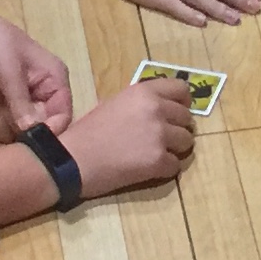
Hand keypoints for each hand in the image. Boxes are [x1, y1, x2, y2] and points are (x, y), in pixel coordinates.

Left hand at [0, 13, 74, 138]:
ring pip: (27, 130)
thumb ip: (22, 103)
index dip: (52, 129)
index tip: (32, 142)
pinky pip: (10, 127)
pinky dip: (2, 131)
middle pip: (46, 125)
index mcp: (55, 80)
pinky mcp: (7, 107)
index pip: (63, 113)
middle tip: (11, 138)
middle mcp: (44, 93)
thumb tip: (33, 132)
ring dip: (13, 135)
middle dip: (29, 135)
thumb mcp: (10, 73)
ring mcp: (25, 101)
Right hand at [62, 78, 197, 198]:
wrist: (72, 159)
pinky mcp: (158, 160)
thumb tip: (162, 107)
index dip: (183, 103)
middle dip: (178, 129)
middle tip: (161, 139)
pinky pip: (175, 165)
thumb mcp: (116, 104)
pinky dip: (165, 169)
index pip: (182, 90)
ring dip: (175, 149)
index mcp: (144, 92)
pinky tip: (147, 169)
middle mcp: (157, 109)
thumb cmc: (88, 131)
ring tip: (155, 154)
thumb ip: (141, 103)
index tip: (177, 113)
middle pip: (187, 118)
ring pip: (187, 142)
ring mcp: (159, 135)